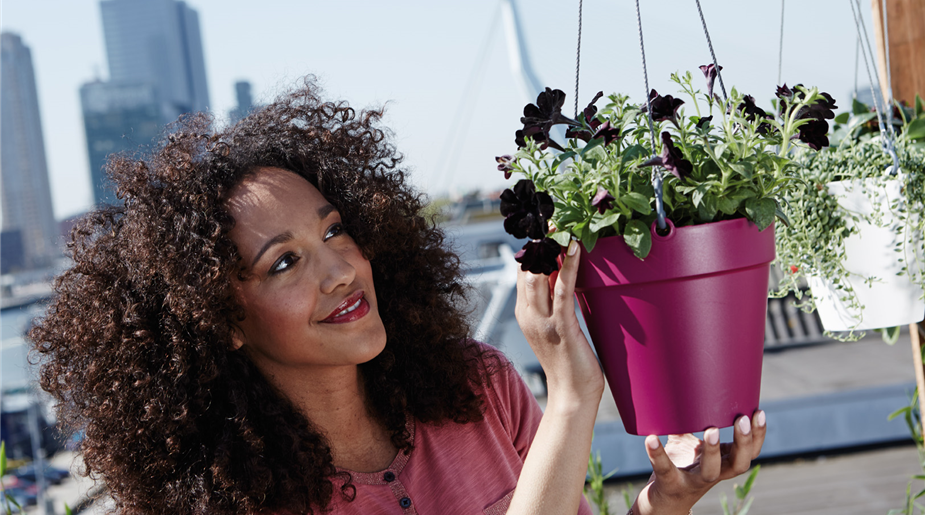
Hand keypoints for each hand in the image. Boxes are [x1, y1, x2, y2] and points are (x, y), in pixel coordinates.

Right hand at [514, 240, 603, 407]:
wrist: (572, 396)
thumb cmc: (569, 362)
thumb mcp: (556, 327)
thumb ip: (553, 303)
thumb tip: (563, 275)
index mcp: (525, 313)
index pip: (523, 272)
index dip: (533, 248)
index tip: (546, 226)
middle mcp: (528, 315)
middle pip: (527, 269)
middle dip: (539, 243)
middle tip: (553, 219)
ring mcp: (542, 322)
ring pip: (539, 275)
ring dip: (552, 249)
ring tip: (562, 226)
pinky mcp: (561, 327)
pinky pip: (563, 289)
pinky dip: (570, 266)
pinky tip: (575, 248)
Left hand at [632, 410, 766, 514]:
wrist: (662, 500)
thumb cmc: (680, 465)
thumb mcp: (688, 441)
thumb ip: (690, 418)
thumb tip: (687, 385)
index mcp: (723, 462)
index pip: (749, 452)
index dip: (758, 435)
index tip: (758, 412)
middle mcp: (714, 474)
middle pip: (739, 463)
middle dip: (744, 442)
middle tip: (742, 419)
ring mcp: (693, 481)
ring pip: (710, 472)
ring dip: (712, 451)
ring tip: (710, 430)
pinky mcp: (670, 485)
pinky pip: (665, 470)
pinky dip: (658, 454)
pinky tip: (651, 439)